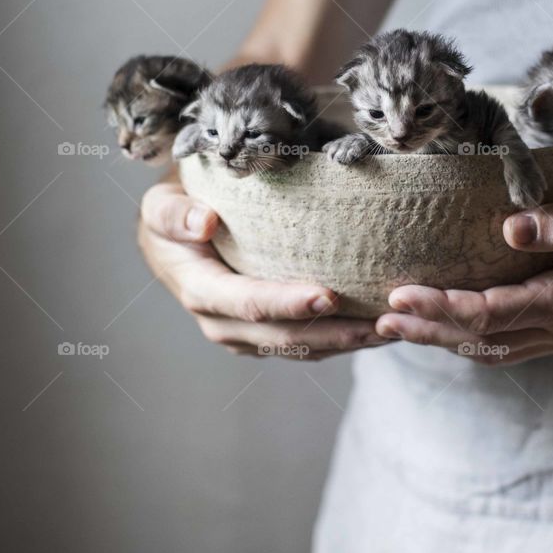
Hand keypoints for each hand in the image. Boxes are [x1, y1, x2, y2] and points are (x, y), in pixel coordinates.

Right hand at [138, 180, 387, 357]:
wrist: (170, 237)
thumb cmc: (173, 212)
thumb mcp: (161, 204)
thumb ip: (176, 213)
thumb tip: (203, 222)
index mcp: (200, 290)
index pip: (248, 302)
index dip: (288, 304)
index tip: (329, 295)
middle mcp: (222, 323)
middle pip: (283, 336)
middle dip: (334, 333)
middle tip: (380, 323)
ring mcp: (245, 334)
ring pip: (300, 348)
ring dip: (346, 343)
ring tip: (392, 330)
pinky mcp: (264, 334)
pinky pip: (306, 345)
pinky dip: (341, 340)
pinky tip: (377, 330)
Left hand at [374, 184, 552, 362]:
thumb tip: (510, 229)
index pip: (491, 312)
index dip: (441, 307)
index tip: (400, 293)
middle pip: (481, 339)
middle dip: (427, 329)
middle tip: (380, 318)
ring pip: (491, 349)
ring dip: (443, 339)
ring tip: (399, 324)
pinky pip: (507, 346)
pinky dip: (470, 340)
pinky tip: (446, 327)